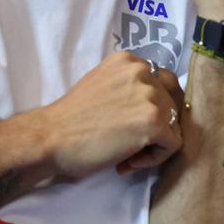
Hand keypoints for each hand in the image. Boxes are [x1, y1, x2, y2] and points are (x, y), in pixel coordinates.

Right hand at [27, 52, 184, 178]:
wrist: (48, 138)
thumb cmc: (70, 120)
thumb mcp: (104, 86)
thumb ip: (130, 88)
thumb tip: (158, 107)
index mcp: (130, 61)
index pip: (164, 84)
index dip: (154, 109)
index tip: (132, 126)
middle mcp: (143, 71)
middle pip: (172, 104)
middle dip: (155, 128)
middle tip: (128, 144)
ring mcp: (150, 95)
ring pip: (174, 125)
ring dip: (153, 144)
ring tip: (126, 156)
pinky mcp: (154, 121)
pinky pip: (173, 144)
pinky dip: (154, 159)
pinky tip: (127, 162)